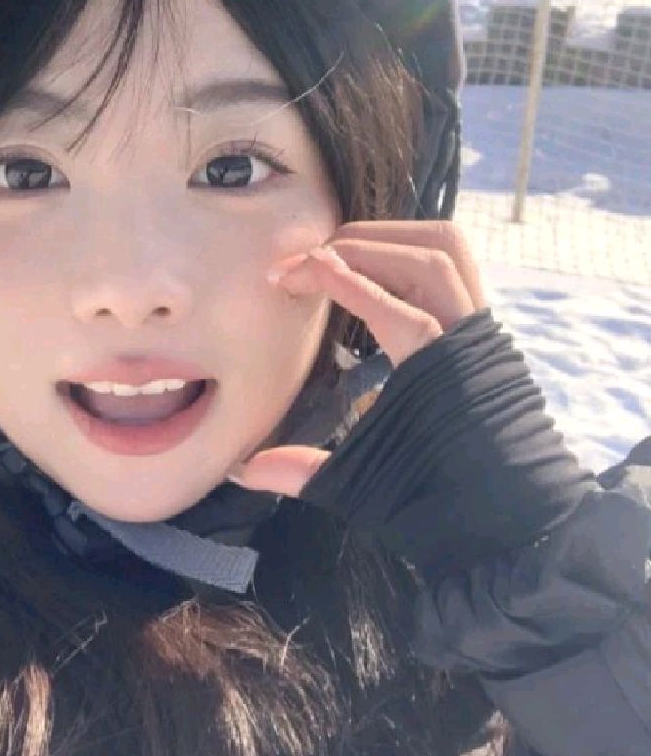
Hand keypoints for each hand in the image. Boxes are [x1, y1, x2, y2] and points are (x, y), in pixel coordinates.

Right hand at [227, 220, 488, 497]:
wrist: (512, 517)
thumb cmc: (437, 501)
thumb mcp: (366, 486)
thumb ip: (304, 470)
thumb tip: (243, 470)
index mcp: (439, 376)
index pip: (393, 308)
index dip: (343, 280)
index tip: (295, 269)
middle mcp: (468, 342)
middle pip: (425, 261)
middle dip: (359, 248)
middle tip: (305, 262)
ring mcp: (482, 331)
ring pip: (447, 251)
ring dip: (390, 238)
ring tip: (339, 251)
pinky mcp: (483, 330)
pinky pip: (454, 265)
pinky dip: (411, 251)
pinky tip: (376, 267)